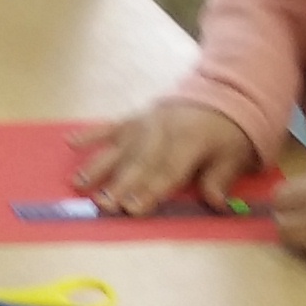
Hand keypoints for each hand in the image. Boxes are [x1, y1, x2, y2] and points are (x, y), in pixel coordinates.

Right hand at [77, 96, 263, 214]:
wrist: (220, 96)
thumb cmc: (227, 135)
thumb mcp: (234, 156)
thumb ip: (220, 179)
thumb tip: (217, 204)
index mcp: (190, 141)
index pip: (167, 170)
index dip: (149, 190)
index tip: (132, 209)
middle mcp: (162, 131)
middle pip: (139, 162)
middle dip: (120, 184)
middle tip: (104, 204)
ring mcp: (144, 123)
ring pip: (119, 147)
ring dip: (99, 166)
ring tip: (80, 184)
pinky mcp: (133, 119)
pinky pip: (109, 126)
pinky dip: (90, 134)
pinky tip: (71, 143)